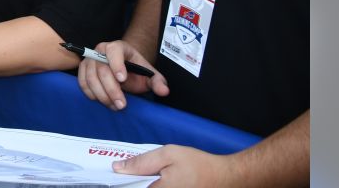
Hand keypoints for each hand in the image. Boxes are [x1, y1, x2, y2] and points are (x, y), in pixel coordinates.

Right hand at [76, 40, 167, 110]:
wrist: (124, 68)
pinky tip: (103, 101)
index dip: (117, 64)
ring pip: (91, 78)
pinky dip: (92, 94)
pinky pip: (83, 83)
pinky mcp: (83, 70)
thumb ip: (157, 82)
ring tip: (114, 106)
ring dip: (102, 95)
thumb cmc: (136, 70)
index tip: (122, 80)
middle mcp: (100, 50)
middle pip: (102, 70)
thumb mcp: (149, 74)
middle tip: (122, 105)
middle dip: (112, 90)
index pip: (114, 51)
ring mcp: (89, 59)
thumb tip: (164, 91)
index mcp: (118, 47)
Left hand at [113, 145, 237, 187]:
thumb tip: (118, 168)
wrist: (227, 178)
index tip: (111, 175)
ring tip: (145, 175)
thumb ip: (142, 162)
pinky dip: (154, 184)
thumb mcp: (169, 155)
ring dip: (143, 183)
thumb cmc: (200, 165)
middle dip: (132, 182)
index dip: (120, 182)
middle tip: (128, 172)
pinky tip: (155, 180)